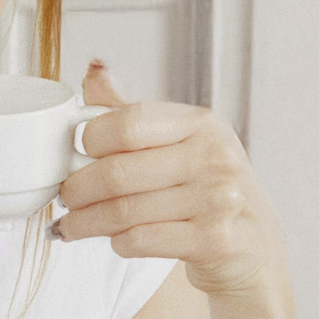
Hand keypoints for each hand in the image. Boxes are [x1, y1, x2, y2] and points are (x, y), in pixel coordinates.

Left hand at [55, 62, 285, 300]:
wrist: (253, 249)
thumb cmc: (207, 191)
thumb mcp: (181, 144)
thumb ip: (132, 112)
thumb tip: (94, 70)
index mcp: (202, 123)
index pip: (127, 123)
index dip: (89, 142)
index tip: (74, 155)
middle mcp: (215, 157)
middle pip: (117, 173)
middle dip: (77, 190)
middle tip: (65, 199)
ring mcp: (219, 200)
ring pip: (124, 212)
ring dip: (86, 223)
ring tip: (71, 227)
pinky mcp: (214, 241)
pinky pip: (141, 241)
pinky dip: (117, 244)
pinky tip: (115, 242)